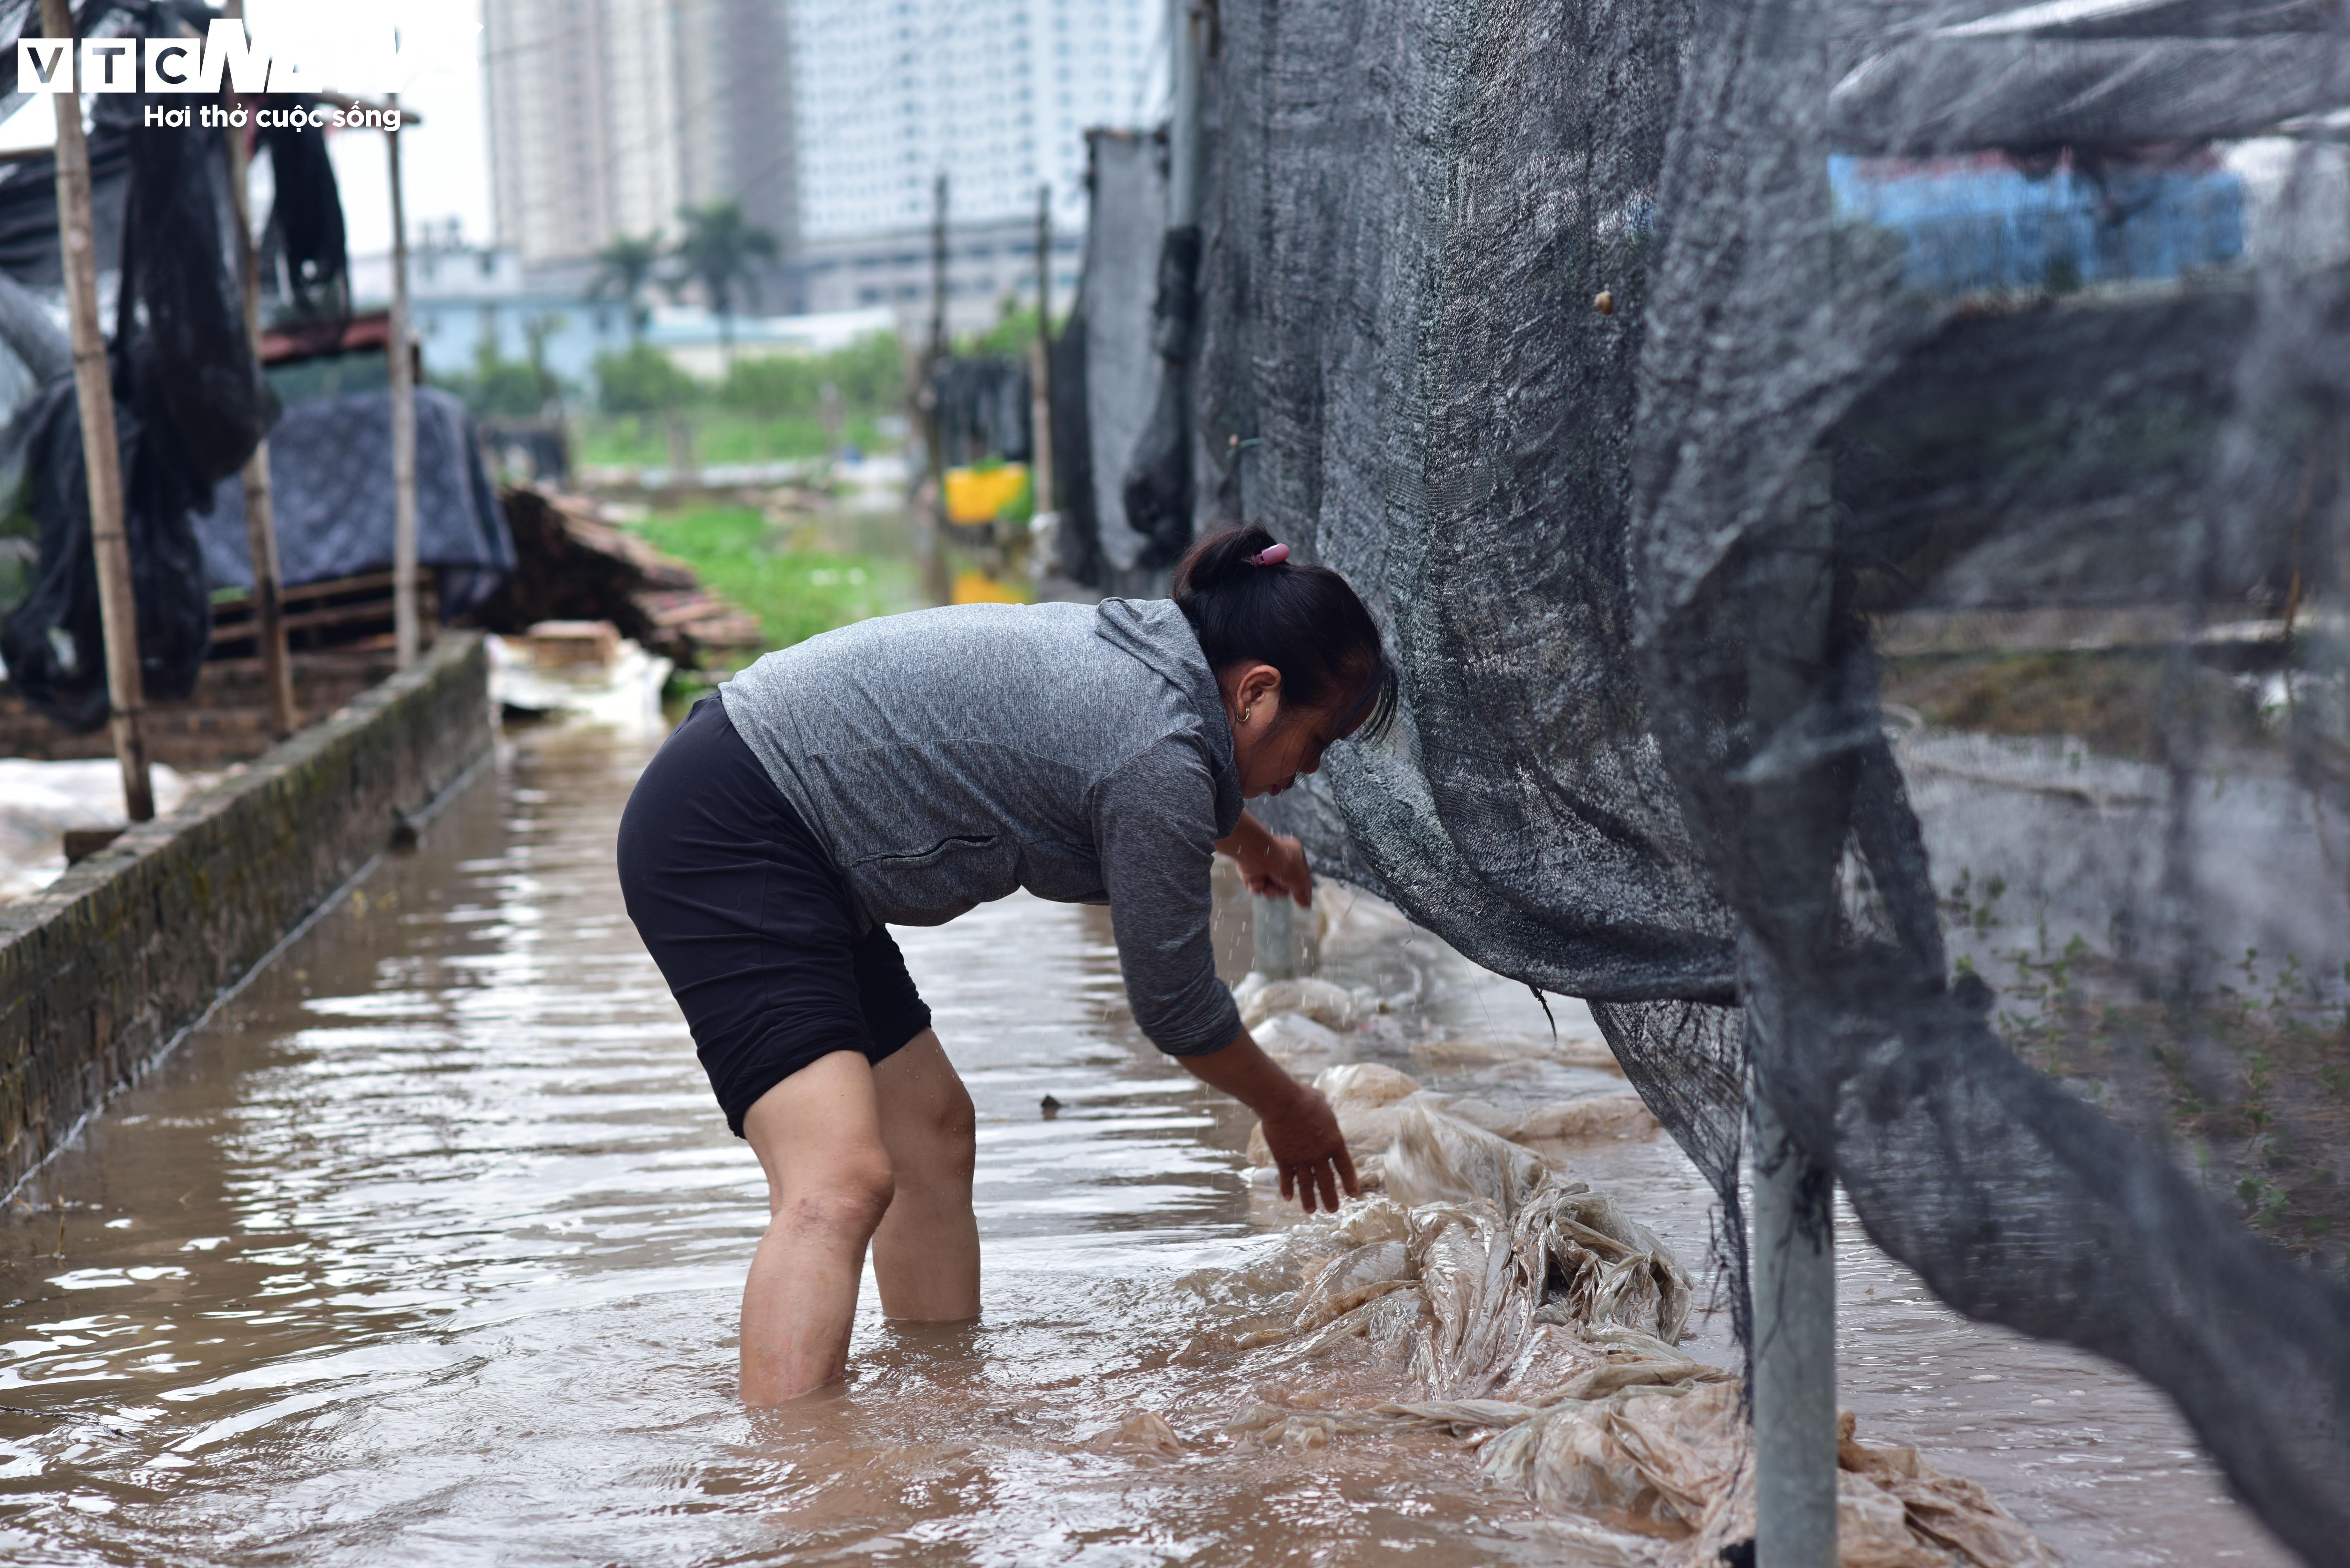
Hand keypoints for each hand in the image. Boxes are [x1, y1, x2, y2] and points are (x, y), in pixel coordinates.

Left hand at [1237, 831, 1312, 907]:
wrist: (1256, 854)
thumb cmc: (1282, 861)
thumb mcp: (1299, 878)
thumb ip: (1303, 893)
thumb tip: (1306, 906)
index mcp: (1294, 854)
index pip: (1301, 875)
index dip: (1302, 888)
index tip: (1303, 901)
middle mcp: (1278, 859)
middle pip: (1284, 886)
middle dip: (1282, 890)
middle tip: (1280, 885)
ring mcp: (1264, 866)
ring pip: (1269, 889)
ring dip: (1269, 891)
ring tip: (1267, 885)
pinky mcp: (1250, 872)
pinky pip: (1256, 888)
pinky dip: (1256, 887)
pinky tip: (1257, 882)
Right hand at [1258, 1083, 1359, 1214]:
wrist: (1281, 1102)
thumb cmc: (1303, 1097)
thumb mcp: (1321, 1102)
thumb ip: (1325, 1109)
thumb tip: (1325, 1104)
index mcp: (1334, 1141)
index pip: (1345, 1166)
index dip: (1349, 1181)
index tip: (1353, 1194)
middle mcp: (1319, 1155)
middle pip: (1327, 1181)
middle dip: (1330, 1197)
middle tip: (1333, 1210)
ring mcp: (1300, 1158)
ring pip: (1306, 1184)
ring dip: (1309, 1199)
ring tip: (1311, 1211)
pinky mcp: (1283, 1158)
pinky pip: (1286, 1177)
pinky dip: (1287, 1188)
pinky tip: (1288, 1198)